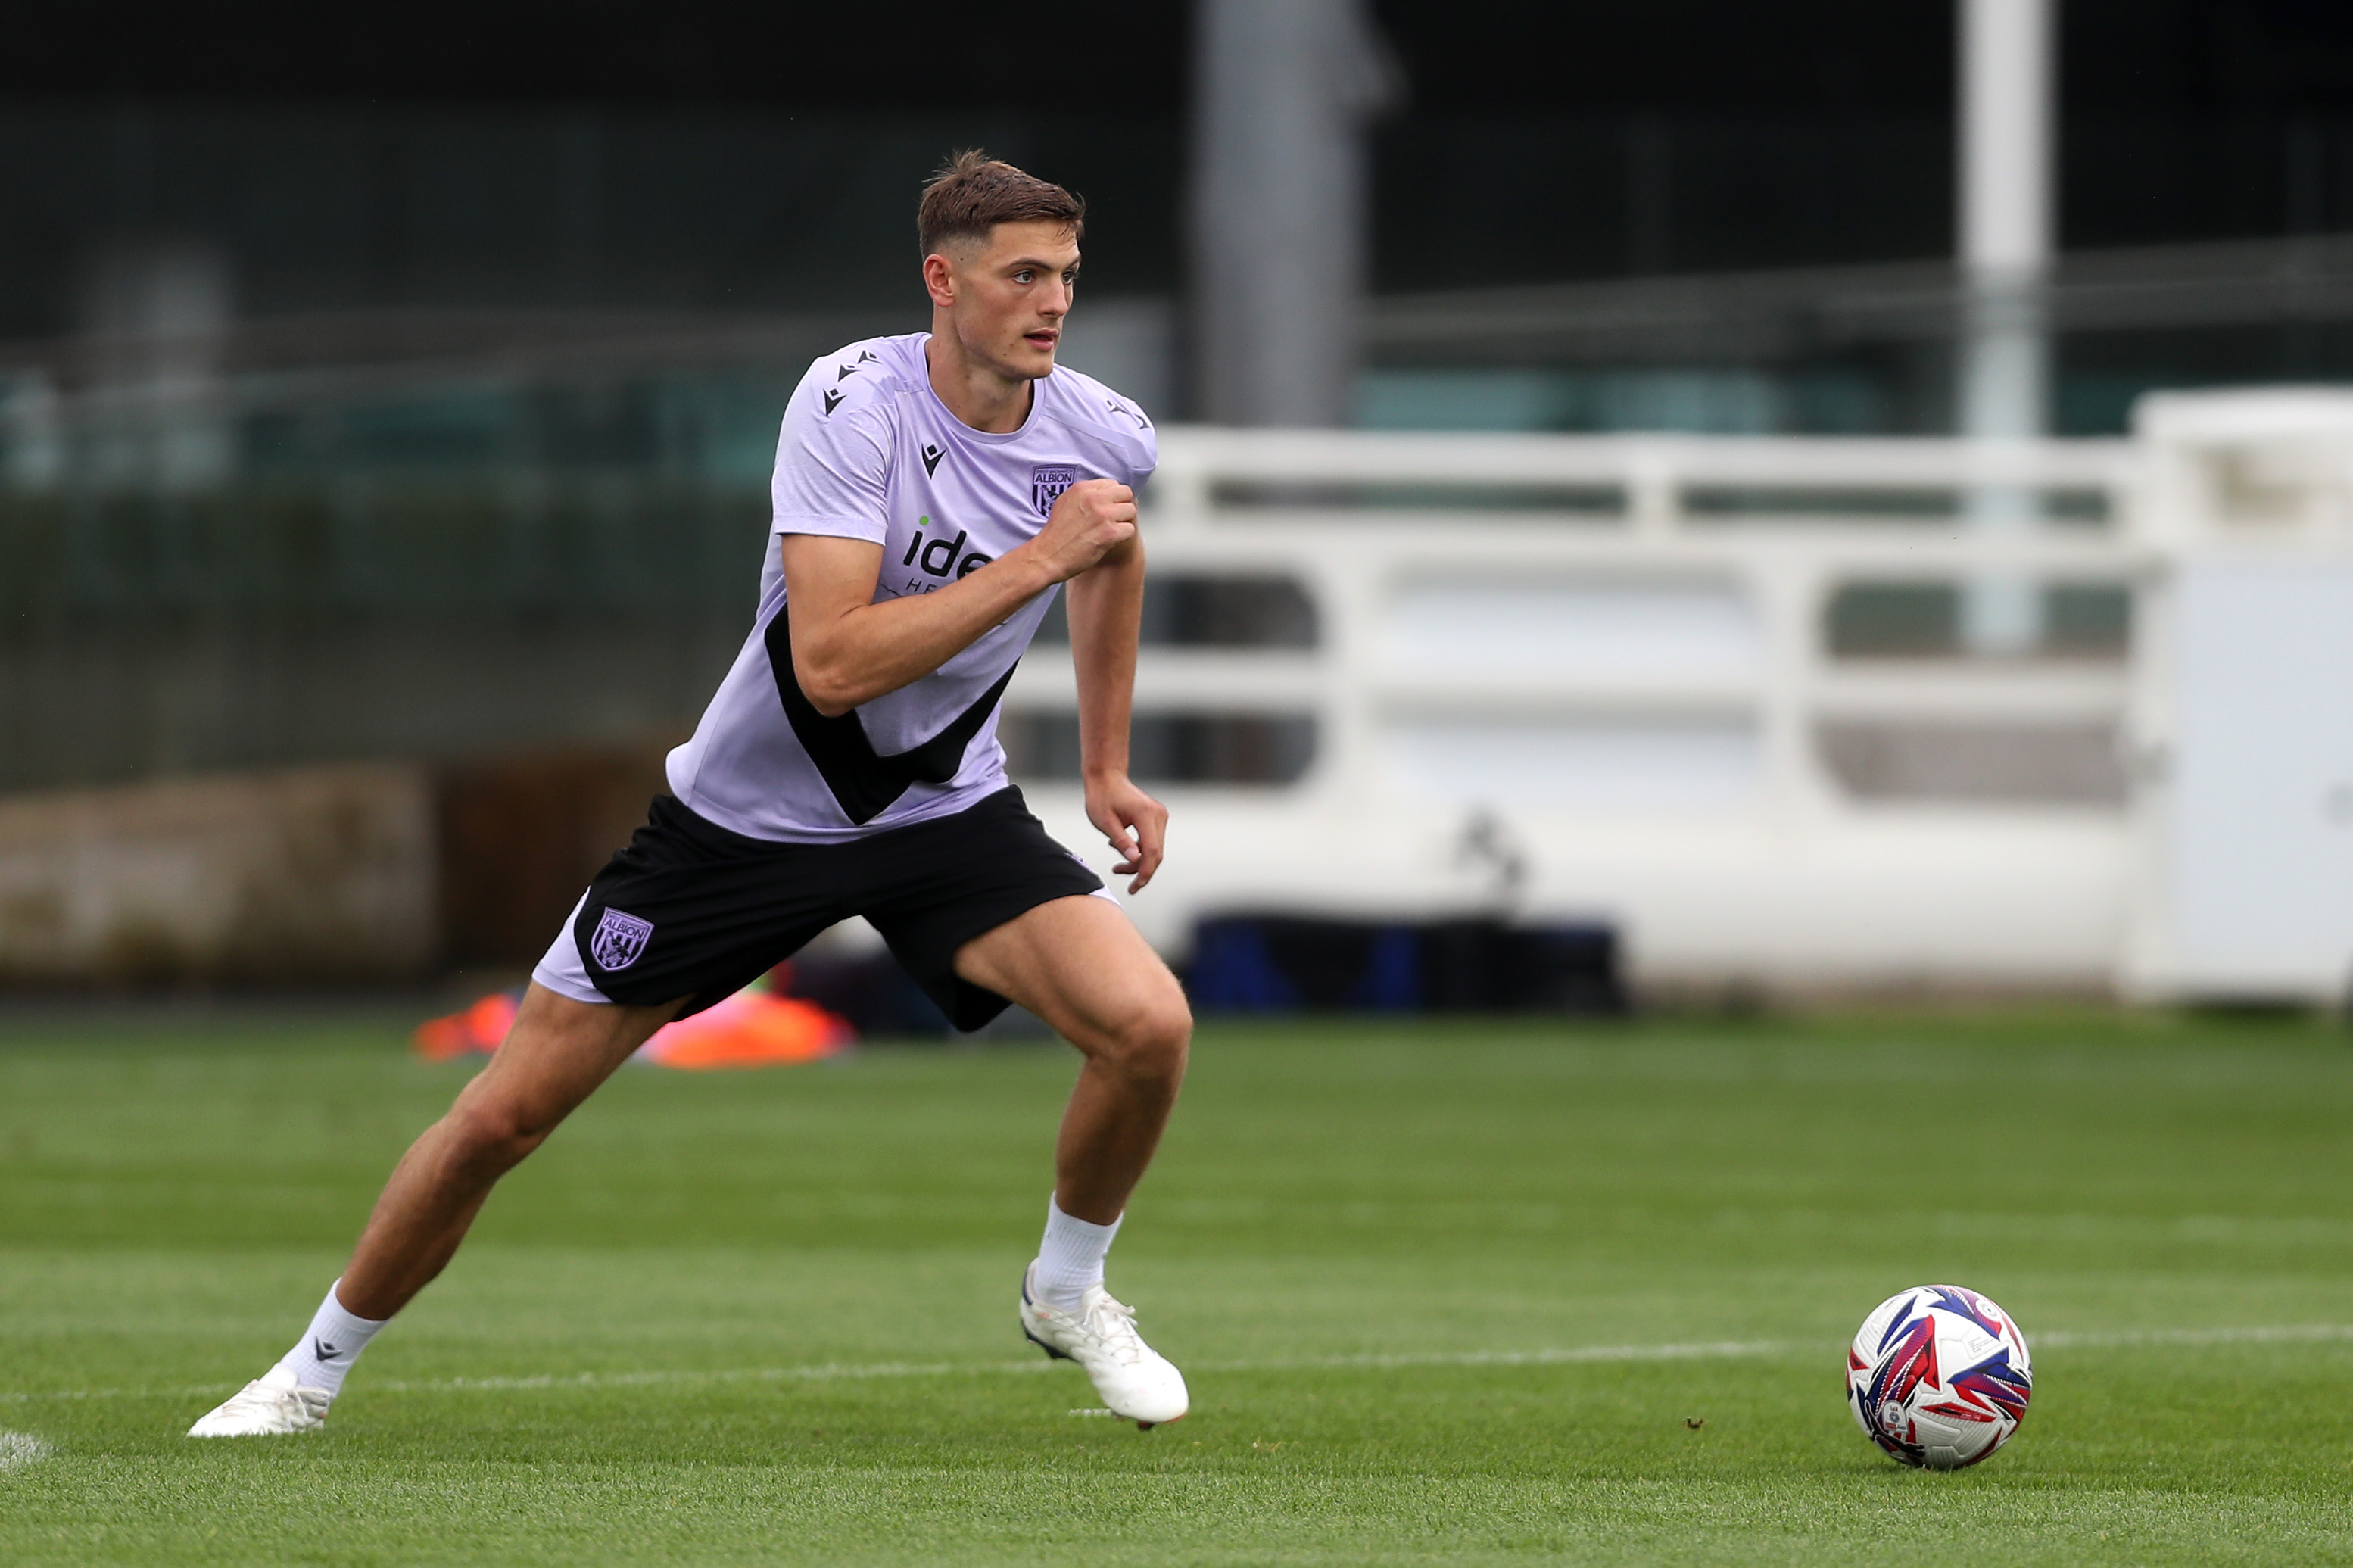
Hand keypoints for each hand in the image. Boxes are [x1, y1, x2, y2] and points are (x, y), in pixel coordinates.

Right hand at [1028, 479, 1136, 584]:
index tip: (1109, 507)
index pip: (1113, 484)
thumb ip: (1084, 494)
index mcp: (1083, 488)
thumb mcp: (1064, 502)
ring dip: (1124, 521)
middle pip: (1126, 494)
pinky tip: (1110, 540)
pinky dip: (1123, 536)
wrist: (1048, 556)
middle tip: (1115, 518)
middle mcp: (1094, 498)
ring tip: (1111, 530)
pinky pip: (1130, 529)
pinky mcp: (1110, 533)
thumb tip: (1102, 492)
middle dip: (1122, 505)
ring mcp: (1103, 515)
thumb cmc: (1055, 534)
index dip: (1113, 497)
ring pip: (1131, 510)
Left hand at [1084, 770, 1167, 892]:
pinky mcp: (1156, 817)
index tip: (1135, 886)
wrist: (1106, 776)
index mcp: (1146, 815)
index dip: (1145, 871)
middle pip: (1156, 852)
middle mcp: (1158, 814)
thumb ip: (1121, 842)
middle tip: (1127, 883)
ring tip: (1118, 866)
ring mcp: (1159, 815)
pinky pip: (1152, 841)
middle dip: (1141, 870)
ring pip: (1155, 849)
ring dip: (1139, 861)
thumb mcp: (1105, 822)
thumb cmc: (1101, 797)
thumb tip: (1135, 861)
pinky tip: (1122, 849)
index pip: (1152, 851)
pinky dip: (1140, 851)